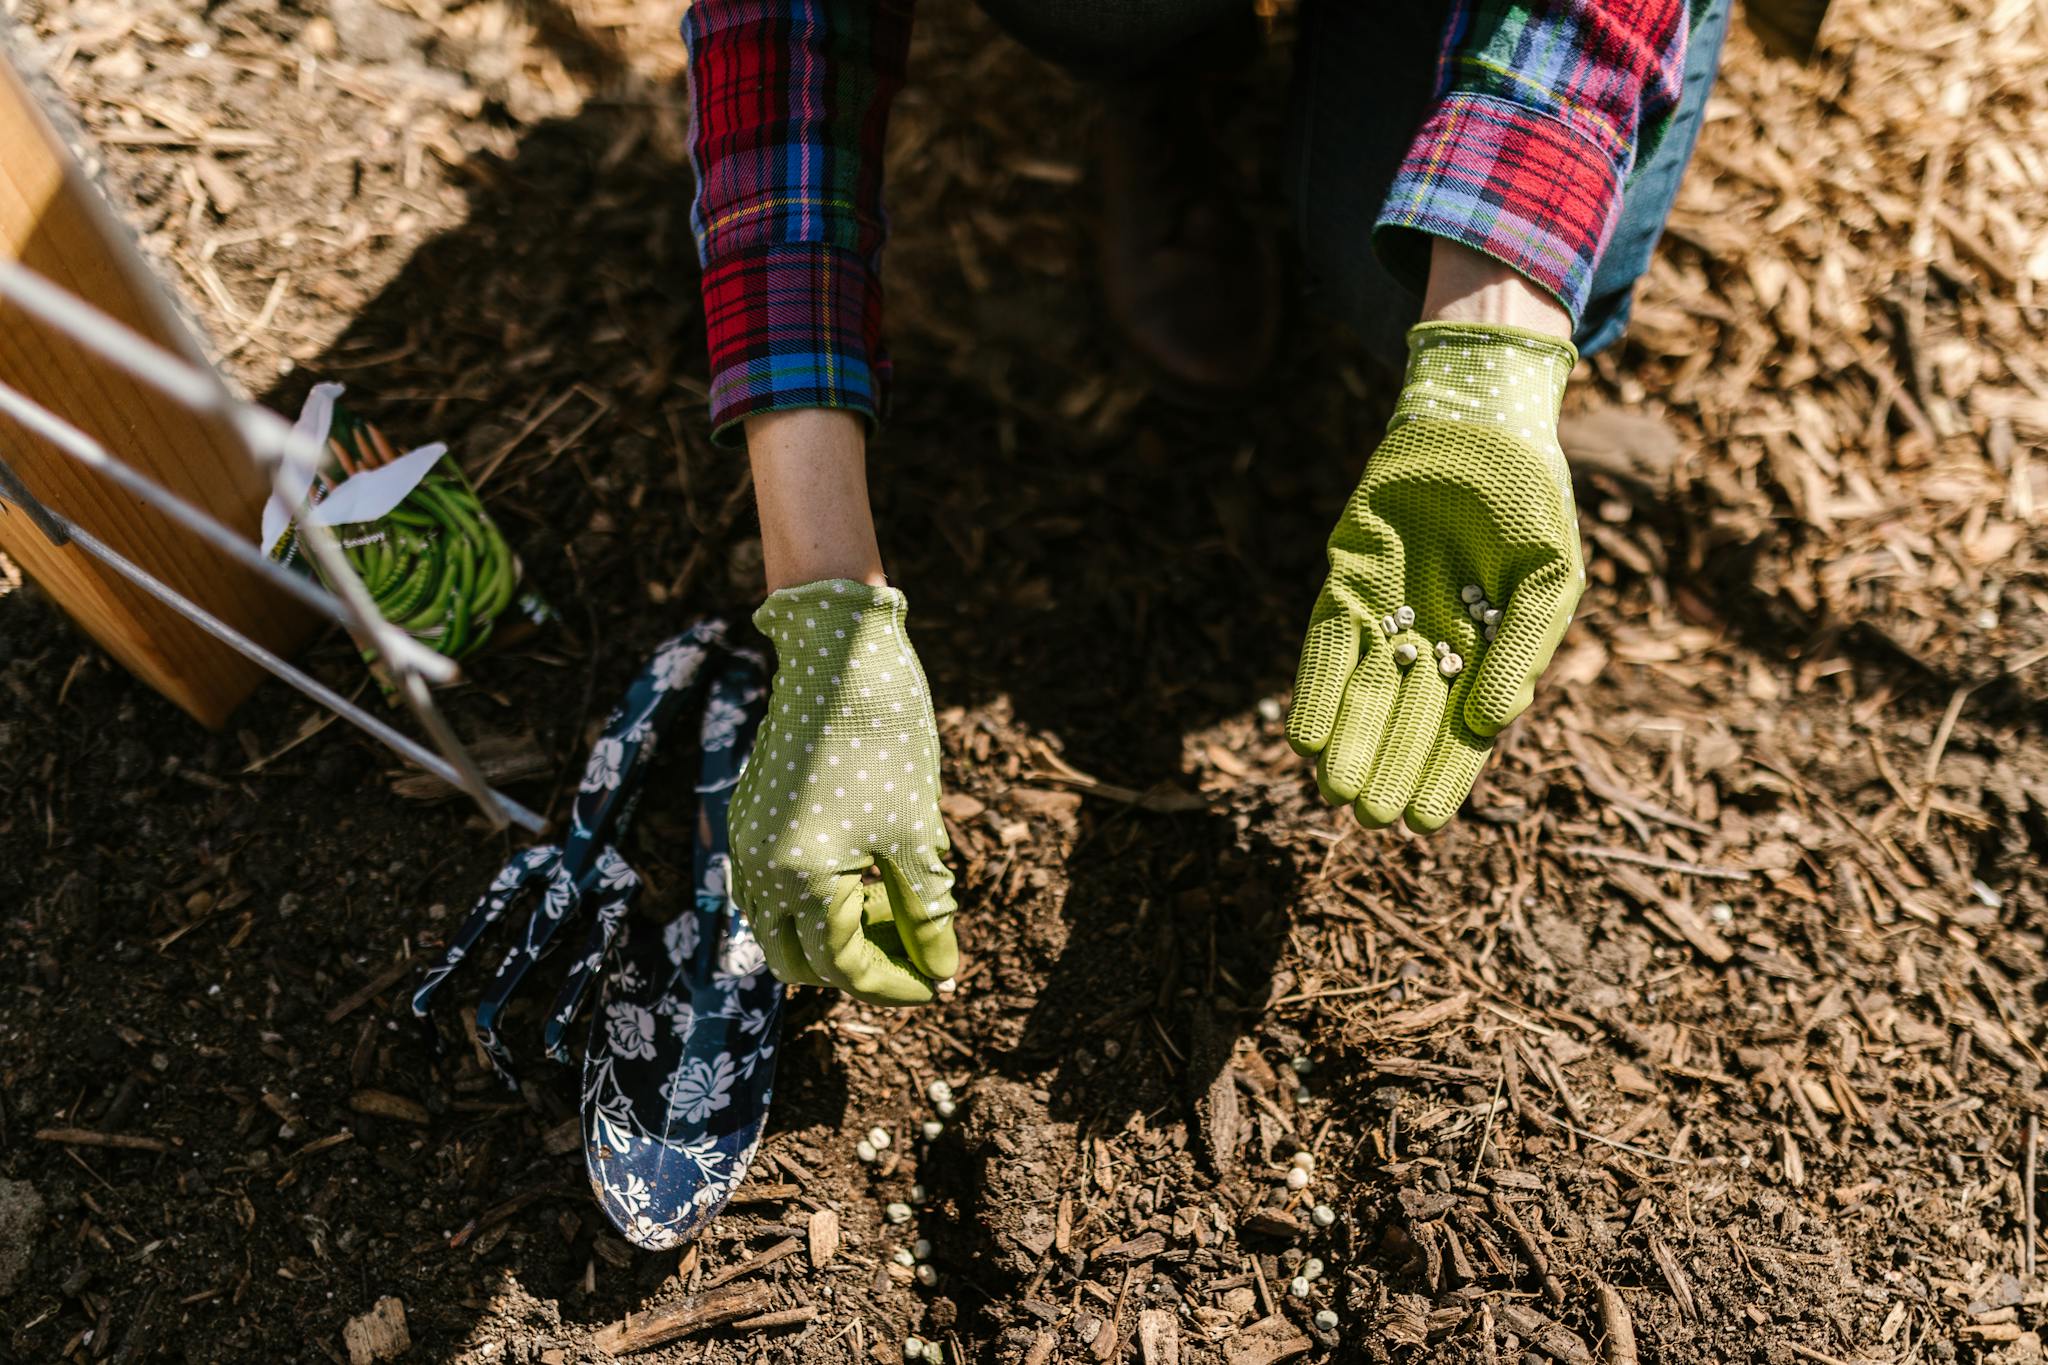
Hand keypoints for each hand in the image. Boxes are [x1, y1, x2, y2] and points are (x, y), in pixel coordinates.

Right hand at [729, 579, 958, 1004]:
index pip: (845, 968)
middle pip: (801, 962)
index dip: (897, 983)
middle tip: (913, 955)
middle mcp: (760, 870)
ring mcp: (748, 842)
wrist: (837, 649)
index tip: (939, 983)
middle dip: (858, 969)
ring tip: (892, 911)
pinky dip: (814, 901)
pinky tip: (863, 875)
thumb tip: (942, 970)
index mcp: (801, 879)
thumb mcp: (915, 830)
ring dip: (832, 937)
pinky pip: (772, 888)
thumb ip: (926, 910)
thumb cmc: (884, 736)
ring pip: (780, 927)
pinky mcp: (750, 817)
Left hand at [1286, 321, 1583, 831]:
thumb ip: (1524, 650)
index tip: (1427, 823)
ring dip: (1349, 743)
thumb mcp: (1548, 578)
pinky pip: (1327, 645)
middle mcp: (1430, 643)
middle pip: (1405, 721)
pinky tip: (1306, 736)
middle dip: (1388, 769)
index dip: (1443, 775)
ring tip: (1337, 792)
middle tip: (1371, 820)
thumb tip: (1494, 726)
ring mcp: (1384, 615)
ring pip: (1362, 693)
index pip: (1460, 731)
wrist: (1477, 425)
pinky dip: (1318, 689)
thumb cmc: (1528, 501)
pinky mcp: (1346, 584)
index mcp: (1486, 652)